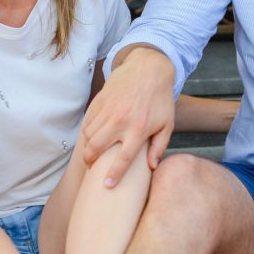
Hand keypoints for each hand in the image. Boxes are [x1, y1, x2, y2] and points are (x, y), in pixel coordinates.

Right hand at [80, 45, 175, 186]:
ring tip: (92, 152)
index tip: (106, 185)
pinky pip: (87, 121)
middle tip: (92, 166)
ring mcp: (108, 110)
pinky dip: (87, 131)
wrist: (148, 69)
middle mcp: (121, 120)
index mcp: (139, 129)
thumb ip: (159, 146)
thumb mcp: (167, 123)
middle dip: (91, 161)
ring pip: (89, 135)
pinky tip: (92, 135)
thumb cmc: (160, 99)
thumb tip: (152, 167)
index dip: (114, 174)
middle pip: (97, 147)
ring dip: (88, 147)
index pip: (123, 158)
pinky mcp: (100, 101)